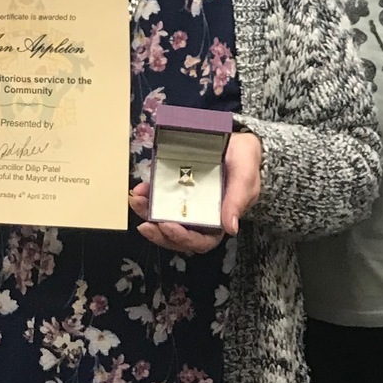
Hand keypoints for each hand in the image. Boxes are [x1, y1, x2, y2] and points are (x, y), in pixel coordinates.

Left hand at [129, 131, 262, 254]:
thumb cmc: (245, 162)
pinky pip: (158, 198)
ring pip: (163, 219)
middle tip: (145, 223)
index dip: (183, 239)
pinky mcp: (175, 190)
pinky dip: (147, 196)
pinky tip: (140, 189)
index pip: (200, 241)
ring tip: (136, 201)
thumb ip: (237, 201)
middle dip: (158, 232)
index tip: (168, 227)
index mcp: (219, 222)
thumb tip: (231, 228)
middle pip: (177, 235)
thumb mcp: (245, 178)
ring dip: (147, 213)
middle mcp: (200, 217)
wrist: (237, 142)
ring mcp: (185, 204)